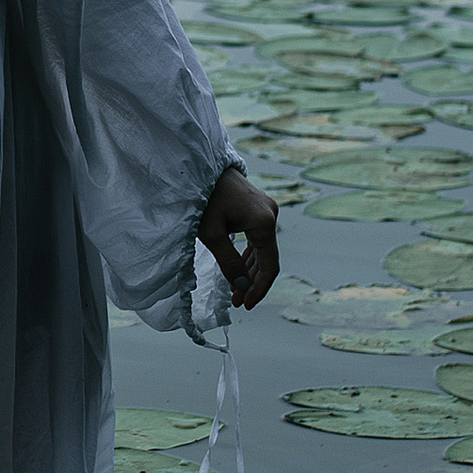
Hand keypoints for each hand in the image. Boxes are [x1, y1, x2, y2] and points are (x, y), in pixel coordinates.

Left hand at [197, 166, 278, 308]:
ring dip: (250, 270)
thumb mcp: (212, 234)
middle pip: (268, 258)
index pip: (269, 265)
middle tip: (237, 301)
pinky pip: (258, 238)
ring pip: (263, 249)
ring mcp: (266, 210)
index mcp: (264, 223)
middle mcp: (271, 215)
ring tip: (235, 291)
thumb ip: (229, 263)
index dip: (259, 288)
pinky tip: (239, 270)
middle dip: (252, 282)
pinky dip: (249, 255)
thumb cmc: (203, 198)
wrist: (200, 167)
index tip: (246, 305)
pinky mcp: (258, 208)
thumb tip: (242, 287)